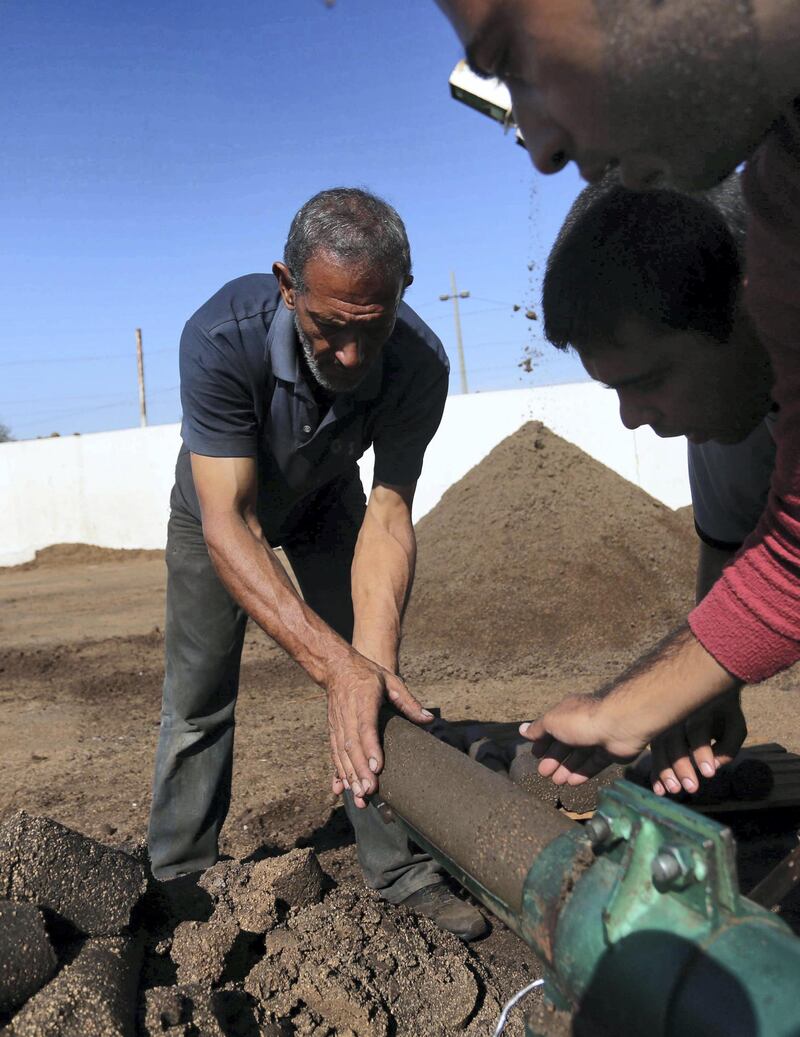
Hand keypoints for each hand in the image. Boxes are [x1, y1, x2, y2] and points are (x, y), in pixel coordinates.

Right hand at [326, 652, 432, 807]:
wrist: (336, 667)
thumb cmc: (368, 674)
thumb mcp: (391, 681)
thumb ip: (408, 702)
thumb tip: (429, 719)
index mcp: (363, 701)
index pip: (366, 727)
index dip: (371, 748)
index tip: (377, 768)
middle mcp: (347, 715)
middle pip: (352, 746)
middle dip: (360, 771)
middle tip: (369, 792)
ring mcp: (337, 724)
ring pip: (341, 754)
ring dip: (350, 776)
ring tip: (360, 797)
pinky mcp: (333, 730)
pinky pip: (334, 753)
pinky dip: (339, 772)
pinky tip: (344, 788)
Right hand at [519, 694, 646, 786]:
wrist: (618, 726)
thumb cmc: (581, 720)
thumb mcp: (553, 722)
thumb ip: (538, 728)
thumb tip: (522, 731)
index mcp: (568, 712)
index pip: (552, 727)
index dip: (542, 741)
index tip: (535, 755)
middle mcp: (582, 724)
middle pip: (565, 744)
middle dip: (553, 759)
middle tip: (543, 773)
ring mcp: (597, 738)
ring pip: (578, 756)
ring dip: (566, 768)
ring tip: (556, 782)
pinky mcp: (609, 752)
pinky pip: (593, 764)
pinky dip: (582, 773)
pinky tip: (572, 782)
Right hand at [650, 690, 745, 795]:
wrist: (704, 683)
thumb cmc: (723, 710)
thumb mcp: (734, 724)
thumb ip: (729, 746)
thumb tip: (713, 767)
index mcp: (698, 704)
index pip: (698, 729)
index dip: (702, 752)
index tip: (709, 774)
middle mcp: (676, 709)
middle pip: (673, 738)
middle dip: (681, 765)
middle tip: (691, 788)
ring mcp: (663, 718)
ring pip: (658, 744)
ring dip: (664, 769)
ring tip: (672, 790)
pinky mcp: (656, 730)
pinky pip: (653, 752)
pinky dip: (655, 770)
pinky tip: (658, 788)